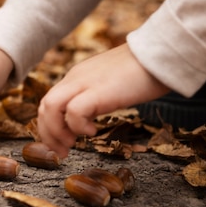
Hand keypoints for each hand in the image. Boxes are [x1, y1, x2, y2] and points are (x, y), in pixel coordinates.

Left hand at [37, 43, 169, 157]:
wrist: (161, 54)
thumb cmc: (142, 72)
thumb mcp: (109, 85)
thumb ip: (95, 97)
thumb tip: (88, 118)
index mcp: (76, 77)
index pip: (49, 102)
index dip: (49, 127)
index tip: (61, 145)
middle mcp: (75, 78)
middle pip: (44, 106)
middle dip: (48, 134)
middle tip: (62, 152)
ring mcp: (84, 82)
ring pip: (50, 107)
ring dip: (57, 132)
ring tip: (72, 143)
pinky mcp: (98, 90)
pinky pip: (74, 111)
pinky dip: (77, 126)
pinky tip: (92, 131)